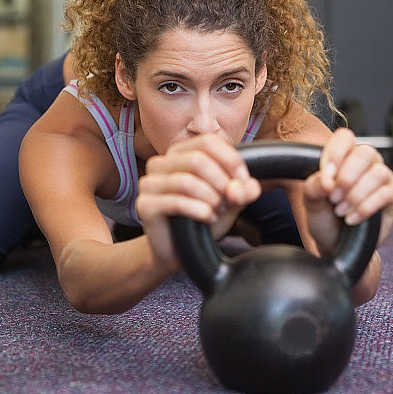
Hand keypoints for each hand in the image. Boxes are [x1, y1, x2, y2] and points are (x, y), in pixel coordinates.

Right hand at [136, 134, 261, 266]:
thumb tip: (247, 186)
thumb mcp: (230, 202)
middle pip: (197, 160)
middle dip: (221, 182)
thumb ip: (243, 191)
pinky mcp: (144, 205)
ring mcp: (149, 183)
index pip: (208, 142)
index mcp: (181, 153)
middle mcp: (161, 163)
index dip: (231, 160)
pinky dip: (199, 211)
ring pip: (187, 181)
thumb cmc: (203, 218)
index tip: (243, 181)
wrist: (181, 251)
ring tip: (218, 211)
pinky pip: (176, 202)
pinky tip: (208, 218)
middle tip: (228, 202)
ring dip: (210, 199)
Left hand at [302, 128, 392, 254]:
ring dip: (356, 194)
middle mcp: (366, 164)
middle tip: (333, 198)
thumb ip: (313, 187)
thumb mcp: (311, 203)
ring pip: (378, 173)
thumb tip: (326, 180)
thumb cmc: (326, 219)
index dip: (336, 153)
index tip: (326, 176)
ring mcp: (383, 179)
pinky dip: (367, 207)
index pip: (345, 137)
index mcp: (345, 157)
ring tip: (342, 210)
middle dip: (346, 177)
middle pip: (365, 153)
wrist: (336, 245)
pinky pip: (387, 193)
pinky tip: (353, 218)